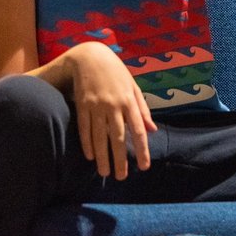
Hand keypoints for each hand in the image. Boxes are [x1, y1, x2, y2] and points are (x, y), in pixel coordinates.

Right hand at [67, 42, 156, 178]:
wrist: (91, 57)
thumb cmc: (116, 73)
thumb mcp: (133, 87)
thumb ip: (143, 110)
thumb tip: (153, 130)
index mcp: (130, 101)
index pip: (138, 130)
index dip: (142, 150)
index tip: (144, 167)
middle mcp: (114, 105)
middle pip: (118, 137)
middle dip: (120, 159)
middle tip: (122, 177)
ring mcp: (97, 106)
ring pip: (100, 136)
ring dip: (102, 156)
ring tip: (104, 172)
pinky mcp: (82, 106)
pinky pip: (84, 129)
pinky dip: (87, 143)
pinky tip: (90, 156)